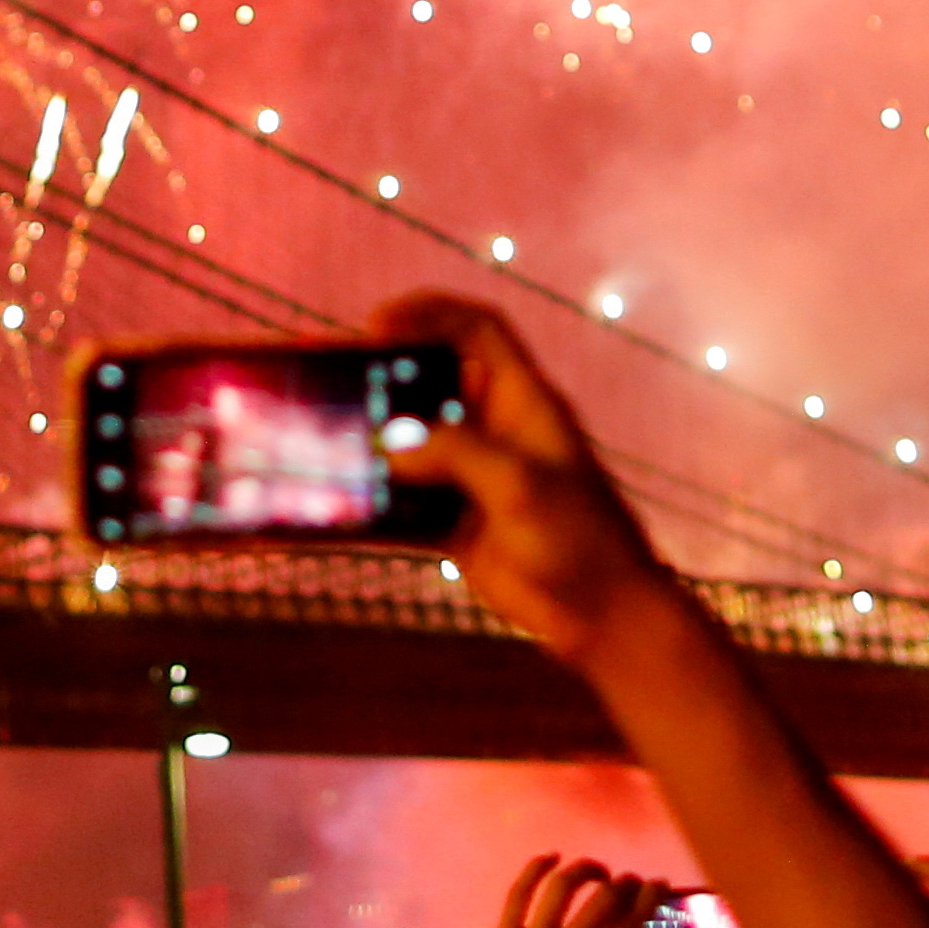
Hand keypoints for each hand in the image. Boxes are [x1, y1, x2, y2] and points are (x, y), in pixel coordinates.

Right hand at [362, 296, 669, 657]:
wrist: (602, 614)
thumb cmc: (578, 538)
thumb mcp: (520, 485)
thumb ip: (457, 454)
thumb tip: (390, 444)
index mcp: (524, 401)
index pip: (478, 330)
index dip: (431, 313)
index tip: (378, 324)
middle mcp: (496, 429)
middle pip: (434, 381)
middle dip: (386, 378)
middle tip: (337, 385)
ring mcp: (475, 476)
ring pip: (414, 441)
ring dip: (375, 440)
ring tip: (326, 440)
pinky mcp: (458, 522)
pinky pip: (407, 499)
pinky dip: (376, 499)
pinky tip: (340, 503)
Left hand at [420, 849, 655, 927]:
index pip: (631, 924)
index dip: (649, 898)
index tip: (659, 883)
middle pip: (603, 899)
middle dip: (622, 884)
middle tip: (629, 882)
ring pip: (561, 887)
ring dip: (583, 870)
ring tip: (595, 871)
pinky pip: (518, 895)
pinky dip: (534, 870)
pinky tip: (549, 859)